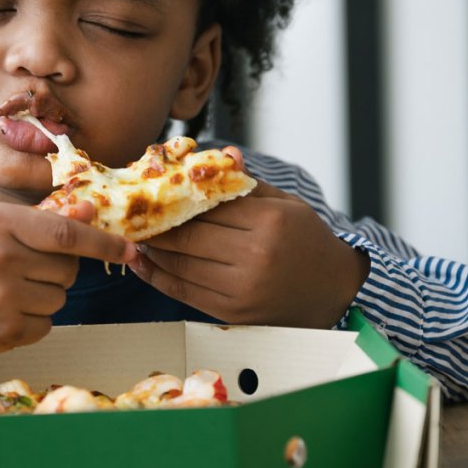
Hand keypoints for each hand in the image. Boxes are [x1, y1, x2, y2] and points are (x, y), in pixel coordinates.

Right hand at [0, 201, 134, 350]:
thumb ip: (42, 219)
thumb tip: (91, 212)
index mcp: (1, 224)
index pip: (67, 233)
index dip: (104, 242)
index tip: (130, 248)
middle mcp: (2, 260)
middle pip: (68, 270)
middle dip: (58, 269)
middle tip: (27, 266)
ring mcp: (1, 299)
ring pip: (59, 299)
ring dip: (45, 295)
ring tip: (11, 287)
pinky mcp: (0, 331)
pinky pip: (45, 326)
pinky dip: (33, 320)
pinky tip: (4, 308)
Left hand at [129, 152, 367, 327]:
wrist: (334, 291)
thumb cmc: (307, 240)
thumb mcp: (286, 203)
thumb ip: (248, 184)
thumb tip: (223, 154)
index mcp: (269, 222)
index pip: (207, 207)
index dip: (174, 201)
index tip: (151, 194)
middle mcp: (255, 257)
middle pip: (188, 238)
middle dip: (154, 227)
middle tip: (133, 215)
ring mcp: (242, 289)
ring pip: (180, 266)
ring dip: (151, 252)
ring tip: (133, 237)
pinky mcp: (233, 314)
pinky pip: (185, 293)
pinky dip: (158, 278)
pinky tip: (143, 265)